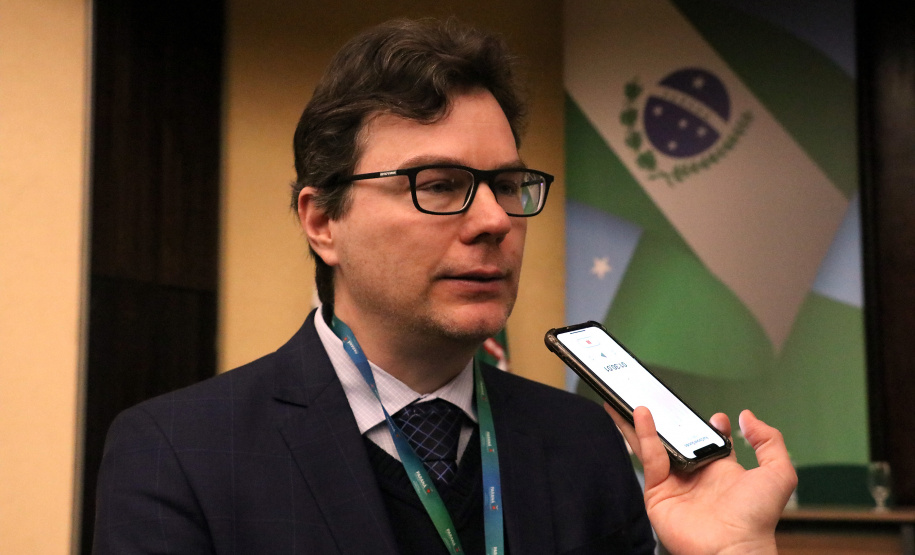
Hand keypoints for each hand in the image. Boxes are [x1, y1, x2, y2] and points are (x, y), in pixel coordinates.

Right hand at [606, 405, 796, 554]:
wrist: (732, 548)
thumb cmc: (757, 519)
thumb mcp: (778, 473)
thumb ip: (769, 440)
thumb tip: (747, 417)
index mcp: (722, 470)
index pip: (710, 442)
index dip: (709, 427)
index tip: (711, 415)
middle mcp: (696, 475)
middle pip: (676, 440)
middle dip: (667, 420)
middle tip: (660, 400)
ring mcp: (675, 483)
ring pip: (655, 445)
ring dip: (642, 423)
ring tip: (630, 397)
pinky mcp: (657, 492)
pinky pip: (649, 458)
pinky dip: (642, 434)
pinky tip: (639, 414)